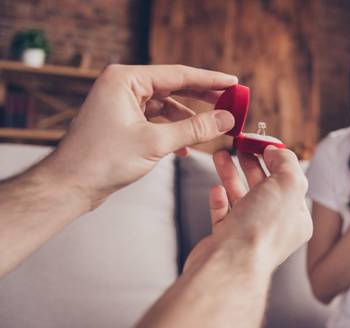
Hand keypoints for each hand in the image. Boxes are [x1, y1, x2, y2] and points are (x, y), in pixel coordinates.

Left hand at [39, 64, 237, 209]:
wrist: (69, 185)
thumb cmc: (102, 160)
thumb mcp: (155, 143)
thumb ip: (194, 129)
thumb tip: (226, 119)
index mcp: (125, 80)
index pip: (177, 74)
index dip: (209, 79)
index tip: (234, 83)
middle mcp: (122, 86)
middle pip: (173, 86)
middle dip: (203, 96)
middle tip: (231, 100)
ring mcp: (122, 103)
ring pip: (166, 105)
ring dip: (189, 118)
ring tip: (213, 127)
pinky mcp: (123, 121)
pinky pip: (156, 119)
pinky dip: (173, 130)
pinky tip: (186, 147)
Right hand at [183, 147, 312, 273]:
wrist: (229, 264)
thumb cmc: (262, 227)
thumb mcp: (288, 184)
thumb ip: (286, 162)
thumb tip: (275, 151)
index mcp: (296, 219)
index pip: (289, 182)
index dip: (276, 158)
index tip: (260, 141)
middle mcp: (275, 228)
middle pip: (263, 187)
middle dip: (251, 163)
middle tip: (239, 145)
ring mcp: (248, 235)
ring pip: (240, 198)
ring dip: (230, 175)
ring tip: (220, 155)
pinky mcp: (226, 241)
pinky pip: (224, 215)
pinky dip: (220, 200)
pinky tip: (215, 189)